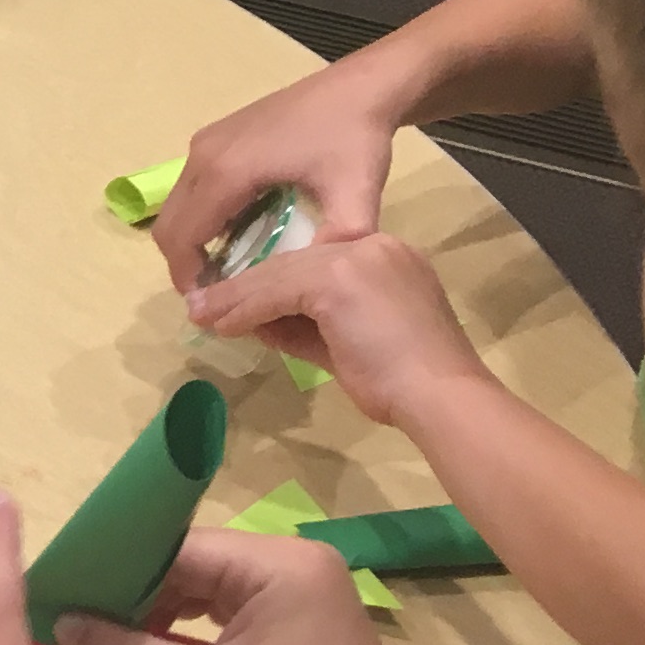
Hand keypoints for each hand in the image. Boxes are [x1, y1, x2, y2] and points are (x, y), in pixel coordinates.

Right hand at [58, 530, 435, 644]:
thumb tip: (61, 624)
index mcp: (280, 563)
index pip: (176, 548)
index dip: (113, 571)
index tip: (61, 598)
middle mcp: (293, 563)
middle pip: (188, 564)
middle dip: (131, 596)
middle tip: (71, 627)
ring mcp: (299, 595)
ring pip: (203, 591)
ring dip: (155, 618)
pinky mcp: (297, 628)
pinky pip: (226, 616)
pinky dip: (186, 637)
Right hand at [148, 50, 412, 283]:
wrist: (361, 86)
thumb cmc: (354, 138)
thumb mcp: (357, 196)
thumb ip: (340, 243)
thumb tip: (322, 286)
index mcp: (226, 172)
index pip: (182, 238)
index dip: (189, 279)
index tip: (212, 308)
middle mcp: (203, 155)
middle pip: (168, 225)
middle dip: (184, 265)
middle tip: (219, 294)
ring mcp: (206, 142)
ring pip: (177, 206)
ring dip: (192, 241)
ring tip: (230, 268)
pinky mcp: (216, 136)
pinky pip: (193, 187)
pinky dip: (202, 218)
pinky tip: (241, 230)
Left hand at [188, 229, 493, 432]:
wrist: (441, 398)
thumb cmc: (404, 385)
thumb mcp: (348, 347)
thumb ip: (307, 329)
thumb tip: (260, 323)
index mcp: (388, 258)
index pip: (318, 264)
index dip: (276, 285)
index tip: (244, 303)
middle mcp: (376, 246)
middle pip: (296, 262)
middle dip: (249, 287)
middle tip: (209, 306)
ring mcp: (358, 257)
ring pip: (282, 273)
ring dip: (236, 298)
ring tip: (203, 315)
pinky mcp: (338, 278)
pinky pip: (277, 291)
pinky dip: (245, 309)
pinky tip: (222, 324)